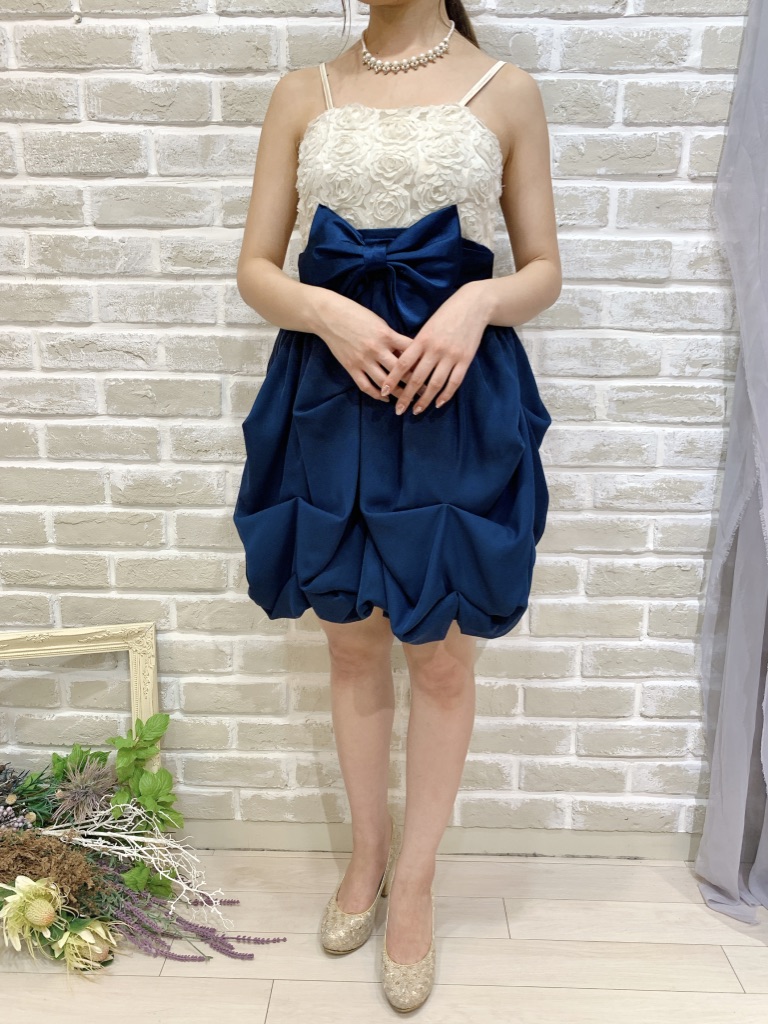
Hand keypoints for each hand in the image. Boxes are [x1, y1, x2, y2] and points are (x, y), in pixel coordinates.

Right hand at [313, 292, 420, 403]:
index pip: (410, 352)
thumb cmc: (357, 315)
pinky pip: (366, 386)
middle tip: (425, 391)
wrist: (329, 316)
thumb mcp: (379, 323)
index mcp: (386, 335)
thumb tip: (408, 353)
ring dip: (397, 393)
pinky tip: (385, 399)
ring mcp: (363, 360)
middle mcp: (376, 349)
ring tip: (407, 399)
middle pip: (400, 371)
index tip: (431, 371)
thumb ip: (393, 338)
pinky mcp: (351, 368)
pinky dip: (376, 395)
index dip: (421, 362)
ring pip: (384, 382)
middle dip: (414, 383)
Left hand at [378, 282, 490, 414]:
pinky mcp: (465, 360)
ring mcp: (451, 356)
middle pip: (417, 379)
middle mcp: (435, 349)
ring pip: (435, 384)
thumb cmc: (446, 314)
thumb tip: (406, 366)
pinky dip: (446, 395)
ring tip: (416, 411)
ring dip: (425, 400)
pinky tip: (438, 403)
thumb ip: (418, 345)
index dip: (393, 379)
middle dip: (406, 396)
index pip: (403, 363)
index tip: (384, 391)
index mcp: (422, 339)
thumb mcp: (428, 326)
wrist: (474, 305)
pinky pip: (454, 382)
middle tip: (398, 410)